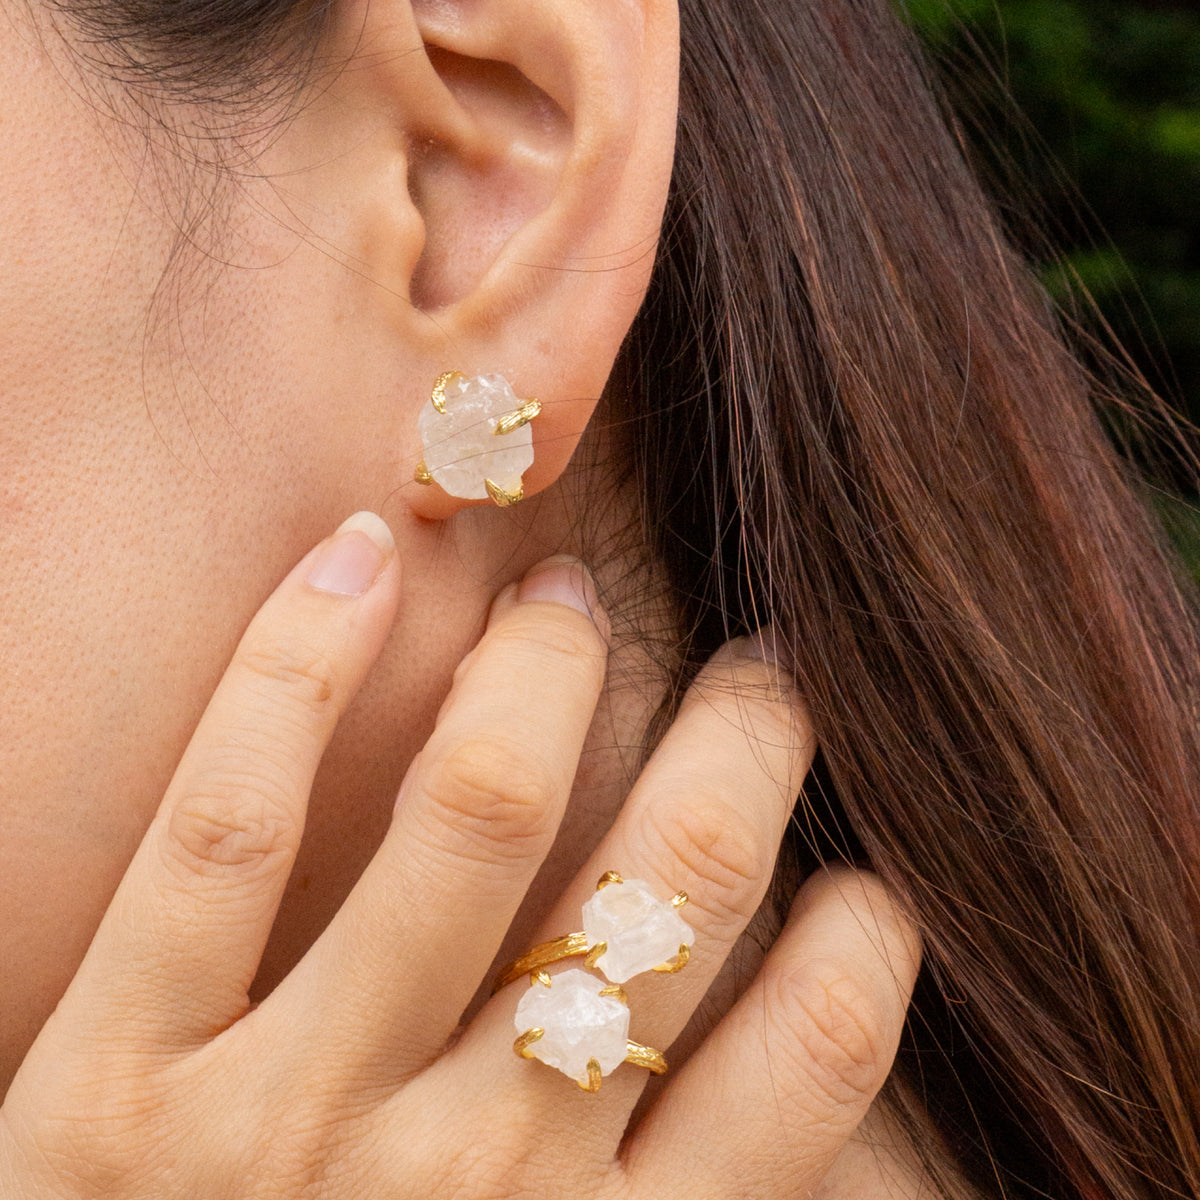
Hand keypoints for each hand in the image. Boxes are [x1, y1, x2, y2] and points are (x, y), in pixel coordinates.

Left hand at [0, 512, 919, 1199]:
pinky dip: (294, 666)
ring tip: (573, 601)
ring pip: (474, 811)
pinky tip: (357, 558)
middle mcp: (479, 1181)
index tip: (856, 861)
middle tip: (758, 667)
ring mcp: (291, 1118)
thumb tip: (775, 1050)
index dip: (868, 927)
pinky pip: (228, 824)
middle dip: (744, 737)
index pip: (817, 1053)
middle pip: (666, 880)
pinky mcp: (116, 1079)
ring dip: (549, 670)